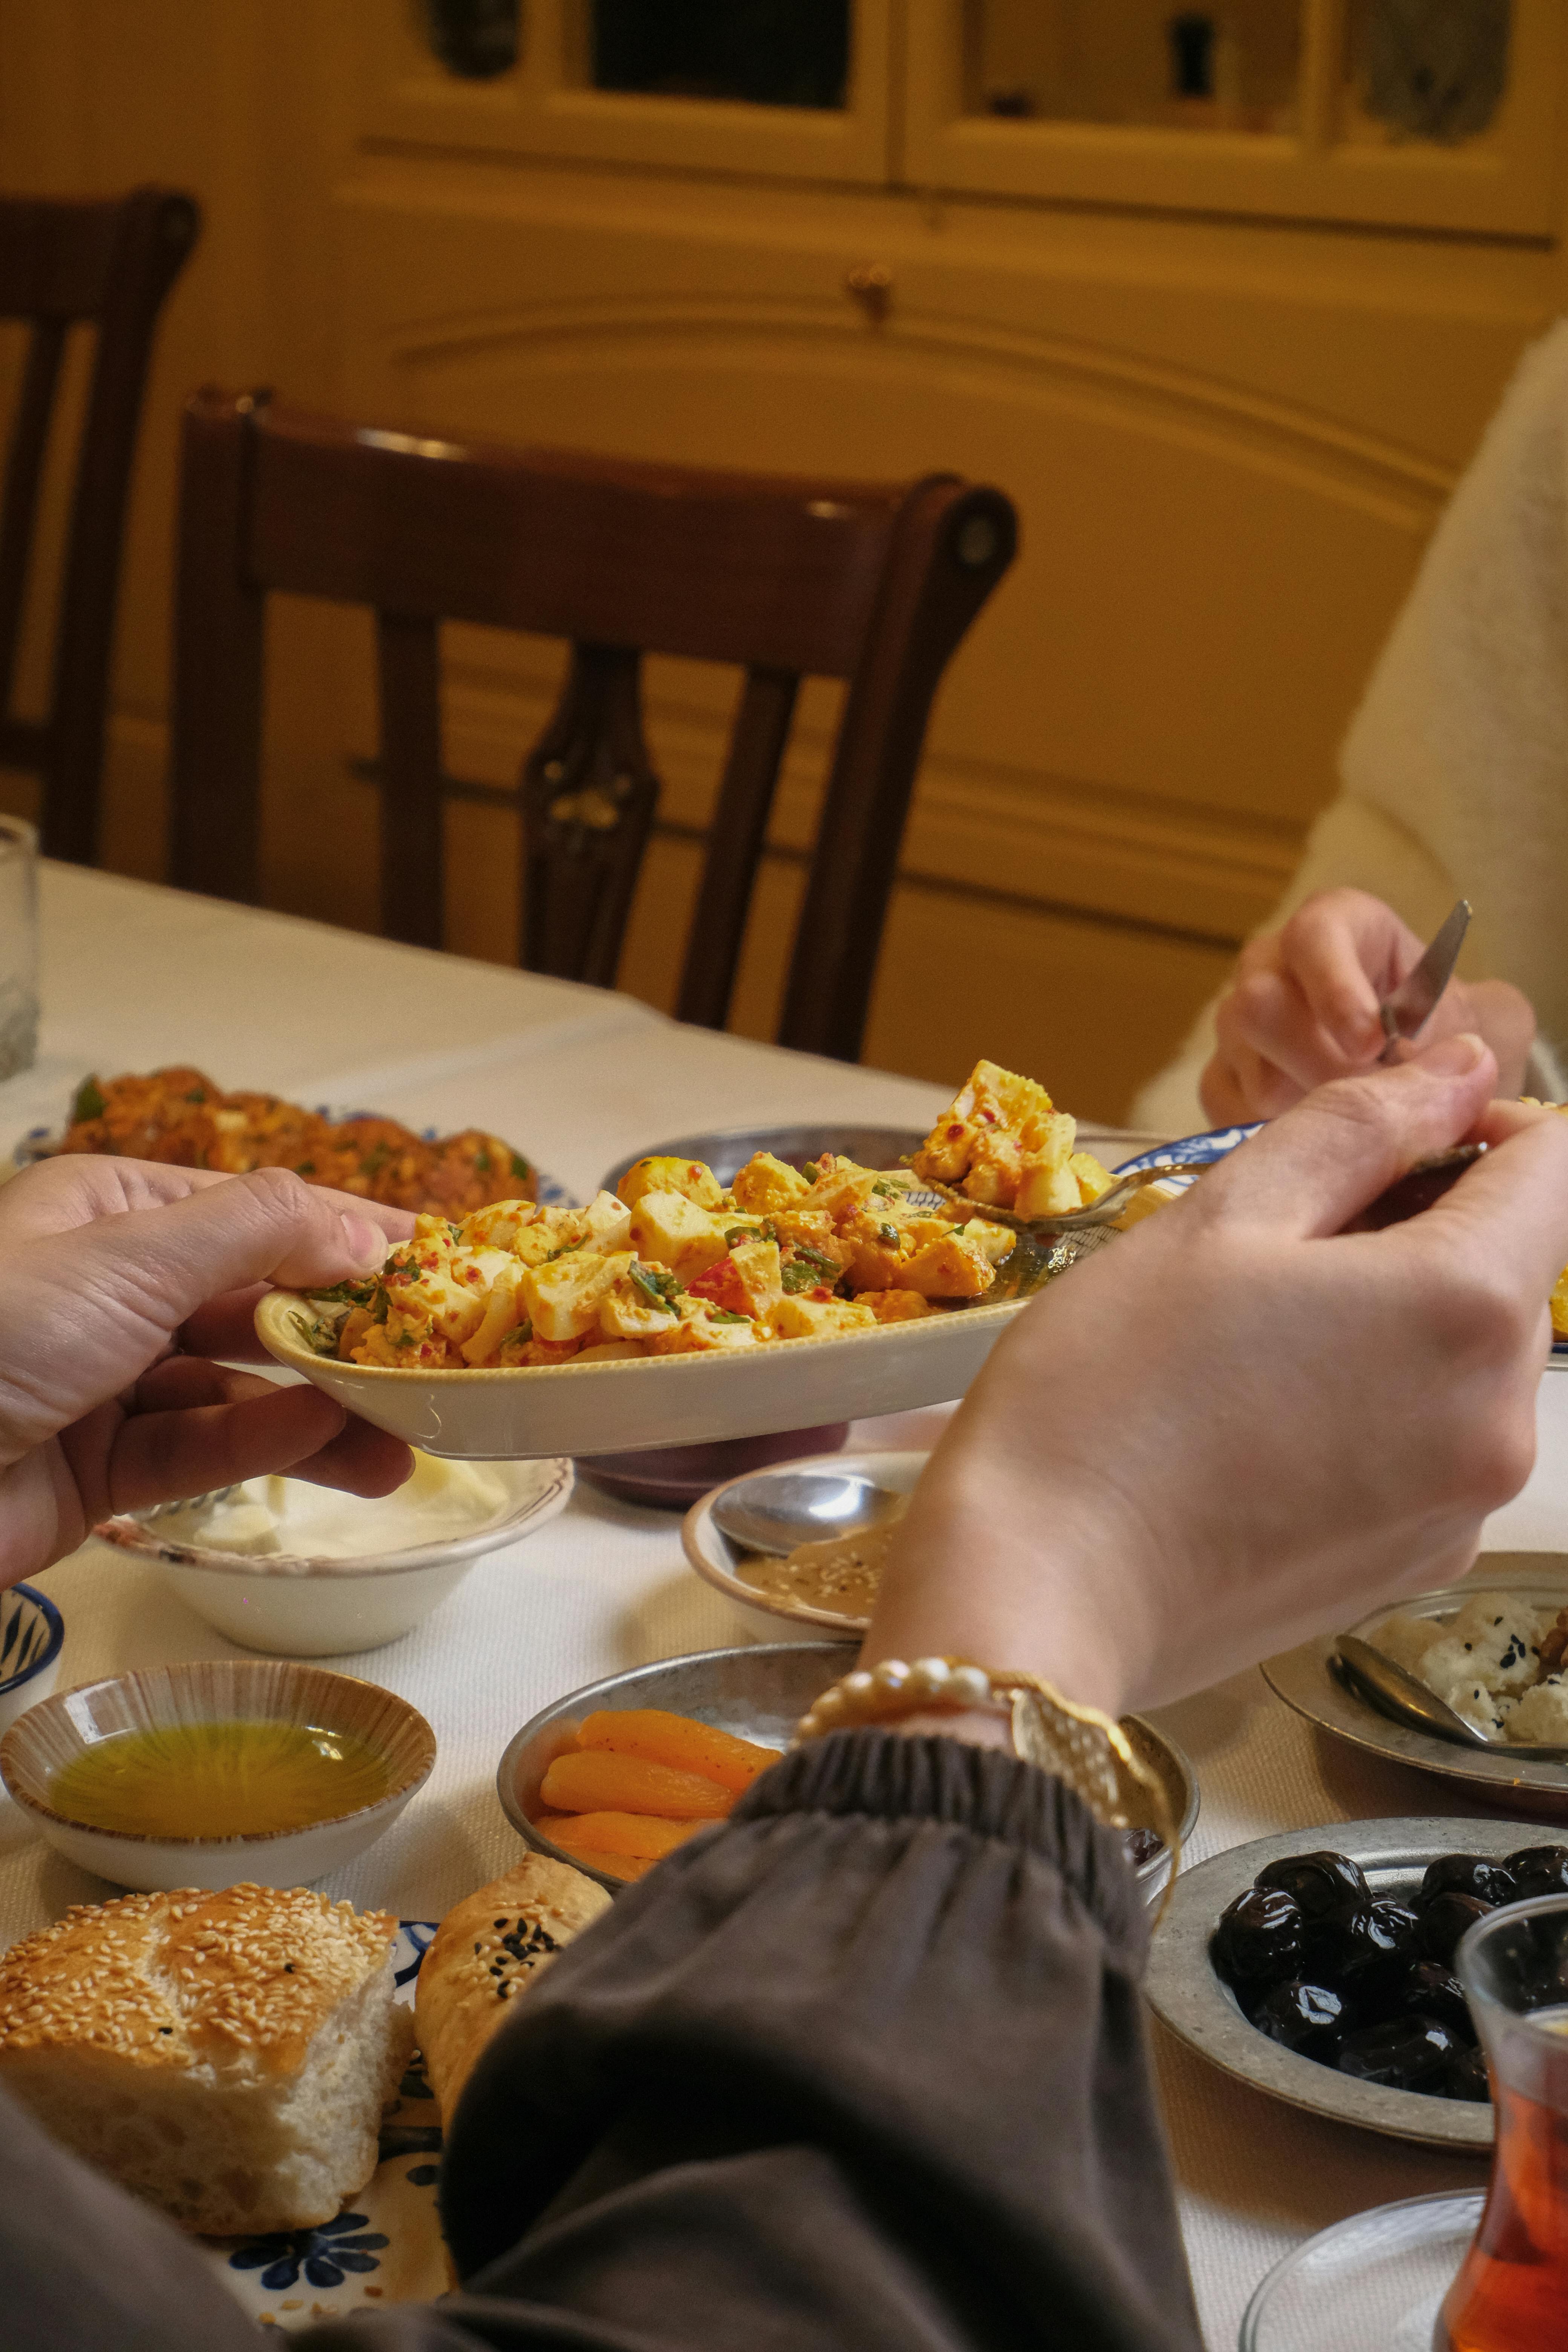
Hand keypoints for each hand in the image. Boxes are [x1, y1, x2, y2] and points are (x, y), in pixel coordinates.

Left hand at [0, 1156, 416, 1586]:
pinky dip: (268, 1446)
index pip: (260, 1213)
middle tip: (437, 1361)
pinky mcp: (98, 1468)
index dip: (351, 1235)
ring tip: (409, 1438)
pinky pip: (201, 1448)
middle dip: (347, 1332)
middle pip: (257, 1302)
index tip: (439, 1263)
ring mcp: (106, 1381)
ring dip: (328, 1408)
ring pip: (242, 1386)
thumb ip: (259, 1231)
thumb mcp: (131, 1255)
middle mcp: (114, 1290)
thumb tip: (363, 1229)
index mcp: (113, 1214)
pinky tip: (334, 1447)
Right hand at [866, 1034, 1567, 1716]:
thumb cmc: (1108, 1397)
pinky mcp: (1416, 1564)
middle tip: (1270, 1244)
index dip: (1479, 1122)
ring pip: (1465, 1357)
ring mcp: (1464, 1506)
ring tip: (1250, 1339)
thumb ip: (1359, 1128)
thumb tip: (1461, 1073)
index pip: (1557, 1166)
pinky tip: (1257, 1419)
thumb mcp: (1222, 1216)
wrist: (1037, 1596)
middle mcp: (1501, 1417)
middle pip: (1511, 1267)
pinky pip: (1430, 1444)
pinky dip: (1372, 1406)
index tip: (1380, 1135)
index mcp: (1467, 1306)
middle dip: (1417, 1227)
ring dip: (1389, 1318)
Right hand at [1200, 888, 1535, 1124]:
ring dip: (1313, 1114)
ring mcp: (1238, 1027)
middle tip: (1378, 1108)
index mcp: (1335, 929)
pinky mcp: (1222, 1081)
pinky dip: (1282, 1137)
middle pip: (1260, 1007)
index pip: (1314, 936)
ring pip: (1250, 1072)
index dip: (1337, 988)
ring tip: (1367, 1134)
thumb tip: (1431, 1071)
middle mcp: (1271, 968)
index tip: (1371, 1043)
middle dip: (1322, 1068)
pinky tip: (1327, 1146)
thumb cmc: (1443, 1032)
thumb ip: (1456, 1037)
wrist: (1424, 1072)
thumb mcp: (1471, 1022)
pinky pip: (1233, 1112)